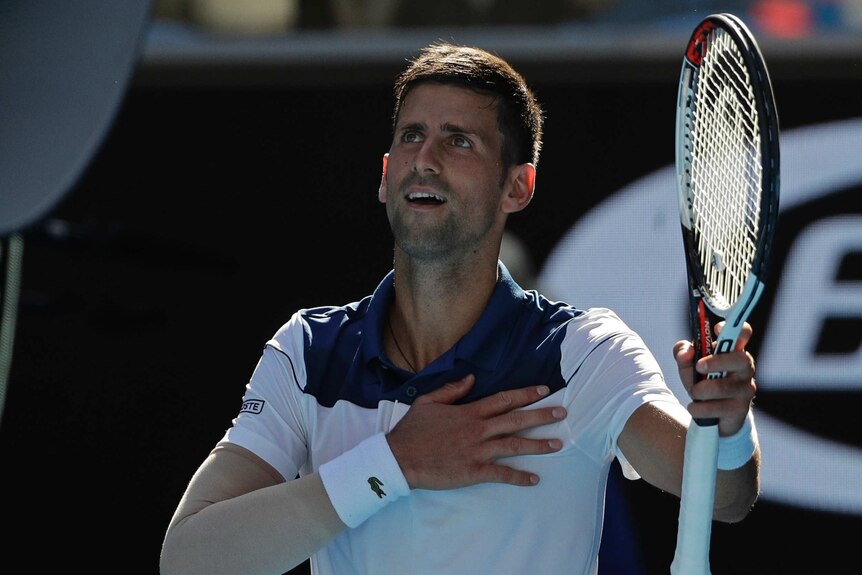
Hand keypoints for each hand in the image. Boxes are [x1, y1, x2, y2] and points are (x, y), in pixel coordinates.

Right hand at [386, 374, 565, 489]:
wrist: (400, 458)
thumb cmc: (412, 430)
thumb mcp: (428, 402)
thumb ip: (451, 389)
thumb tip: (472, 378)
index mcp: (469, 412)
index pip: (503, 399)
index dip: (525, 394)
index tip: (543, 391)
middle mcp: (478, 429)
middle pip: (516, 420)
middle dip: (542, 415)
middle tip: (562, 413)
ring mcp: (477, 451)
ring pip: (514, 445)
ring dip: (538, 445)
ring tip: (557, 444)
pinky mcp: (473, 471)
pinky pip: (501, 474)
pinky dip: (519, 477)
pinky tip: (534, 479)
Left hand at [673, 321, 756, 436]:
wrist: (714, 415)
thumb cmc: (703, 381)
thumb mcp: (689, 365)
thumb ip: (683, 353)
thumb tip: (686, 352)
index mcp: (734, 351)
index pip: (743, 333)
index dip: (734, 328)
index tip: (717, 329)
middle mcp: (745, 368)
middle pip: (741, 359)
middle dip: (717, 362)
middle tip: (699, 366)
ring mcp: (745, 389)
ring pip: (724, 387)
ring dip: (701, 390)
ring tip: (694, 392)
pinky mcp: (740, 409)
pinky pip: (718, 408)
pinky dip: (699, 408)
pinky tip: (694, 407)